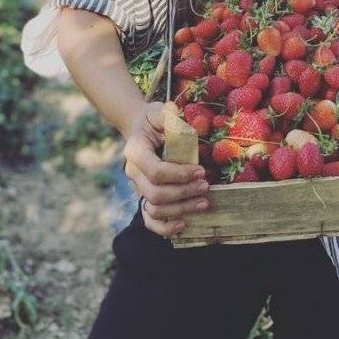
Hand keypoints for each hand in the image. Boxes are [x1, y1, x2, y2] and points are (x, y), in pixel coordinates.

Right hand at [122, 101, 208, 236]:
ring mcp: (137, 188)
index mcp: (135, 151)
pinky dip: (165, 227)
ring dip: (181, 209)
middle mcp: (133, 172)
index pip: (155, 171)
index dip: (179, 174)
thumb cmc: (153, 120)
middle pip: (155, 193)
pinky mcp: (144, 198)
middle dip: (184, 193)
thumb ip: (167, 114)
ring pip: (154, 209)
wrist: (142, 130)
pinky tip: (184, 223)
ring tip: (203, 202)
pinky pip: (150, 221)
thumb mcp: (159, 111)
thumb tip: (176, 115)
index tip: (200, 170)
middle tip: (206, 187)